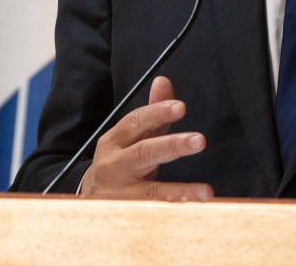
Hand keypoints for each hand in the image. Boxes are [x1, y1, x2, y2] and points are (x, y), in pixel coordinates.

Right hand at [79, 76, 213, 200]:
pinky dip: (175, 210)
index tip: (181, 107)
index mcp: (114, 141)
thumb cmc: (118, 163)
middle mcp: (114, 165)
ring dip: (180, 191)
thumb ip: (152, 114)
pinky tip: (196, 207)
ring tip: (206, 192)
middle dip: (172, 145)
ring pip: (151, 191)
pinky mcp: (128, 215)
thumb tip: (163, 81)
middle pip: (144, 153)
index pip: (135, 122)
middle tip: (200, 140)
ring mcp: (120, 194)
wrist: (90, 202)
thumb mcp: (130, 137)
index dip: (157, 112)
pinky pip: (155, 213)